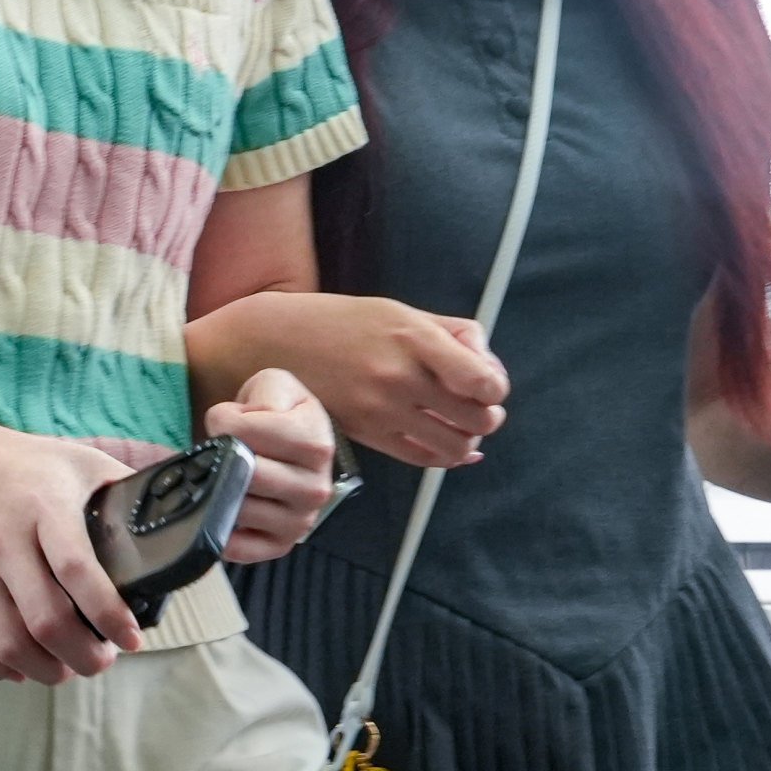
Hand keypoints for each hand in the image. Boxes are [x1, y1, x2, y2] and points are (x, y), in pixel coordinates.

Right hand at [0, 383, 139, 683]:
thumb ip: (121, 489)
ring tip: (62, 670)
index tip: (131, 639)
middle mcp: (1, 537)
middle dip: (83, 656)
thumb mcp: (72, 458)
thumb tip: (174, 521)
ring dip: (43, 669)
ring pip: (6, 640)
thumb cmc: (10, 458)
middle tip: (101, 662)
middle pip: (46, 620)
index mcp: (43, 507)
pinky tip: (17, 669)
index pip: (80, 573)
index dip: (110, 616)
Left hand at [207, 368, 338, 565]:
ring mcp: (300, 522)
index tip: (230, 418)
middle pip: (241, 474)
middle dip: (221, 456)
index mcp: (315, 444)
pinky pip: (238, 548)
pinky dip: (220, 531)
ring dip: (219, 490)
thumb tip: (239, 427)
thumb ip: (262, 394)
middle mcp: (314, 488)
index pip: (241, 432)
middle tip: (225, 450)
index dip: (224, 419)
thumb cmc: (279, 413)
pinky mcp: (280, 545)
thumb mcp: (276, 386)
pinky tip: (222, 509)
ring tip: (229, 475)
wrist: (292, 443)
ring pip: (237, 508)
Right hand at [228, 292, 503, 468]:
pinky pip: (422, 459)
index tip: (487, 385)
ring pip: (454, 447)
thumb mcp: (399, 311)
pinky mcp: (364, 433)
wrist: (274, 341)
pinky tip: (445, 443)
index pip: (482, 382)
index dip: (496, 389)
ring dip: (468, 440)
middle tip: (479, 407)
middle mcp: (398, 376)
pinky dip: (445, 457)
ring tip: (459, 425)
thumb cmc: (342, 322)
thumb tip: (491, 373)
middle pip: (476, 419)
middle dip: (488, 417)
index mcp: (413, 337)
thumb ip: (453, 335)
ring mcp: (379, 409)